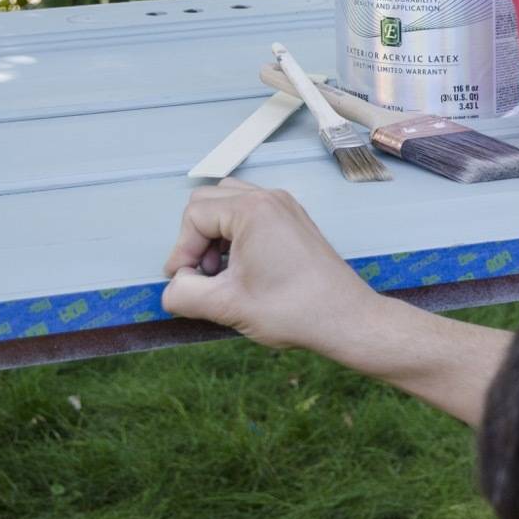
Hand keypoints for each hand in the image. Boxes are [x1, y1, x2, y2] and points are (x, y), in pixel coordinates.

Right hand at [162, 178, 379, 353]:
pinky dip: (237, 235)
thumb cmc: (295, 310)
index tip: (185, 282)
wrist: (346, 319)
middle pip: (208, 202)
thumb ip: (184, 294)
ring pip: (229, 205)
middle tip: (203, 275)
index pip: (194, 216)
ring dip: (215, 235)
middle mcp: (270, 199)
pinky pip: (252, 215)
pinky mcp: (295, 222)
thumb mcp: (226, 306)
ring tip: (221, 273)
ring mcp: (286, 208)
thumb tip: (172, 288)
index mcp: (253, 210)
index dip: (181, 250)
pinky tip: (242, 270)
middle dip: (196, 238)